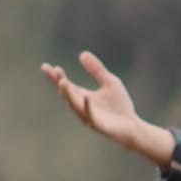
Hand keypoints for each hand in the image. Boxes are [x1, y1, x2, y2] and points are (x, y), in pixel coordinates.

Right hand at [44, 50, 168, 166]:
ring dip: (68, 94)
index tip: (48, 67)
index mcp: (82, 96)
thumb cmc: (120, 105)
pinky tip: (86, 98)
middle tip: (53, 72)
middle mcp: (82, 106)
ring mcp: (88, 117)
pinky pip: (91, 116)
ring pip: (75, 105)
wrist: (132, 126)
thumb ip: (97, 70)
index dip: (56, 77)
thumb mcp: (110, 82)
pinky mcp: (98, 126)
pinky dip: (88, 108)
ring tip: (63, 82)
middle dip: (59, 83)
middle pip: (67, 94)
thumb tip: (82, 53)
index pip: (66, 85)